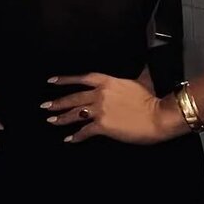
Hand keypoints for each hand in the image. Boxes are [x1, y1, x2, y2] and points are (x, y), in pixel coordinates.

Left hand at [41, 72, 173, 145]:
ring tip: (51, 120)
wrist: (158, 115)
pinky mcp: (103, 125)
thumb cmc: (152, 98)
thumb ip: (135, 75)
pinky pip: (86, 131)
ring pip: (76, 113)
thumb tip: (144, 64)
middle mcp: (100, 93)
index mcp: (108, 81)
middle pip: (74, 97)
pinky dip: (76, 136)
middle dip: (58, 102)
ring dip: (62, 118)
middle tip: (44, 106)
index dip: (66, 80)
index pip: (82, 78)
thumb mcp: (141, 81)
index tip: (52, 81)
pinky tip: (69, 140)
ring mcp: (100, 109)